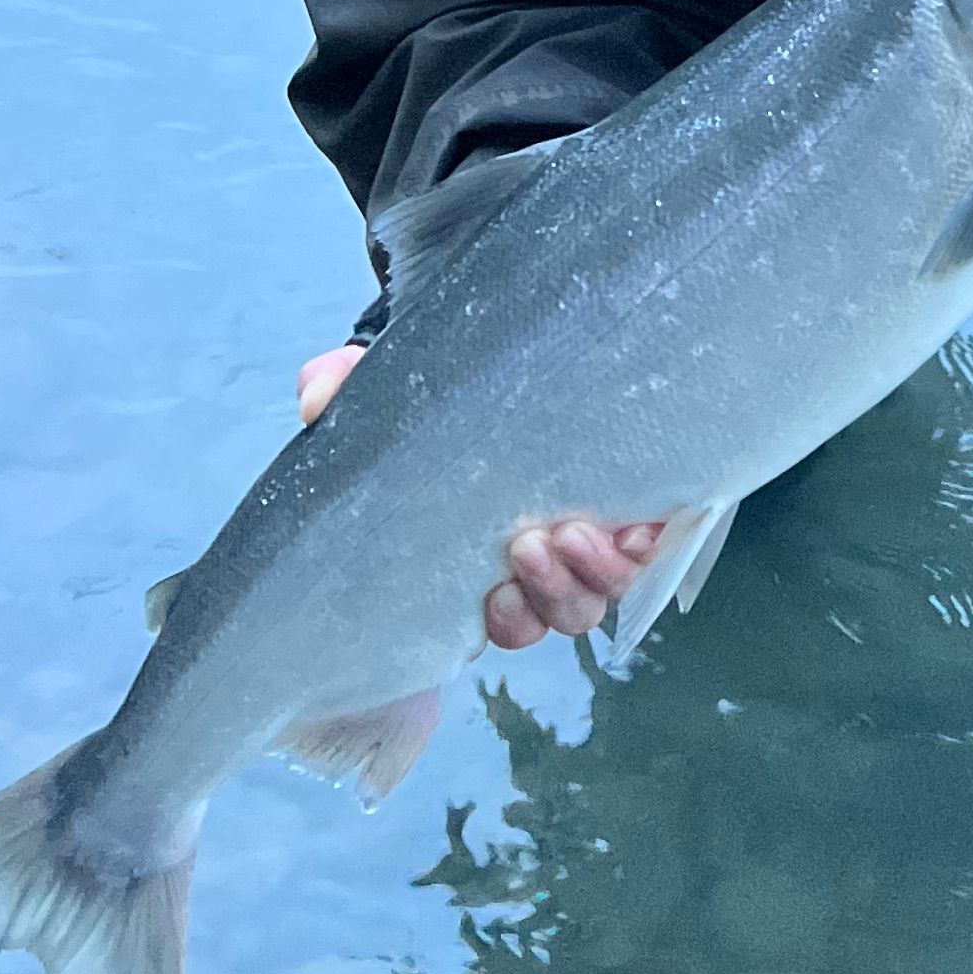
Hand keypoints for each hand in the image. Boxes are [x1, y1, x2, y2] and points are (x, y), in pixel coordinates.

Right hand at [296, 344, 665, 649]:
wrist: (502, 353)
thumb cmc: (441, 391)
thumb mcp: (386, 385)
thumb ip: (343, 386)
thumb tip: (317, 395)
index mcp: (485, 556)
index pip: (502, 617)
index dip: (507, 620)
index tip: (495, 598)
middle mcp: (544, 557)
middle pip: (561, 613)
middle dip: (550, 593)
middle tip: (529, 544)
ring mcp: (595, 533)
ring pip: (605, 590)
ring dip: (594, 573)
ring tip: (577, 530)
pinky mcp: (640, 499)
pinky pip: (655, 548)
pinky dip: (648, 545)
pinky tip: (640, 523)